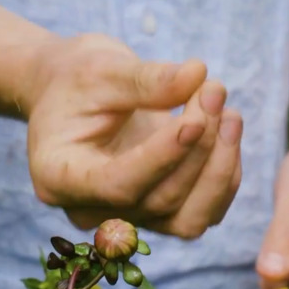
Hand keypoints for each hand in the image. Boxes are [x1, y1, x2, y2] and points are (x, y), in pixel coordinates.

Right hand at [22, 34, 243, 238]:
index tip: (195, 119)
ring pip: (188, 220)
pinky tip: (226, 128)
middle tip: (214, 91)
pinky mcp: (161, 216)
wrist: (73, 97)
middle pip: (159, 201)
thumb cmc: (77, 81)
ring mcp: (128, 220)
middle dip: (198, 148)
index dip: (162, 158)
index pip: (117, 185)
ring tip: (228, 113)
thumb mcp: (101, 68)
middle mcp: (91, 211)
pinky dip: (224, 174)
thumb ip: (145, 78)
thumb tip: (197, 75)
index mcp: (60, 177)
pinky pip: (204, 212)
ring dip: (219, 168)